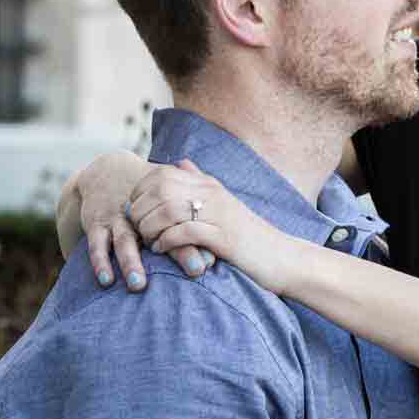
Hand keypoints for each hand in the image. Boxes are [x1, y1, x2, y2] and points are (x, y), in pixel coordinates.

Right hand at [65, 152, 215, 291]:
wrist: (106, 173)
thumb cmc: (148, 193)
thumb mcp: (170, 194)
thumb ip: (192, 217)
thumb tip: (222, 243)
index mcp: (162, 203)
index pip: (184, 222)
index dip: (197, 241)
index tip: (210, 262)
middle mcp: (142, 211)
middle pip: (162, 231)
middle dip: (178, 252)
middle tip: (194, 272)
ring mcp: (117, 217)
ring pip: (125, 241)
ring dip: (131, 262)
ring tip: (139, 284)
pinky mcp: (96, 223)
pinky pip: (96, 244)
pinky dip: (100, 262)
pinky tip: (106, 280)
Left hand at [129, 160, 300, 294]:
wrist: (282, 256)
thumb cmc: (248, 234)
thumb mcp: (224, 201)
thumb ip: (200, 182)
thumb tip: (181, 162)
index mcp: (208, 184)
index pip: (161, 174)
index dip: (140, 192)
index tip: (136, 211)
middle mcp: (212, 193)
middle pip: (160, 190)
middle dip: (141, 210)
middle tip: (138, 229)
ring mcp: (218, 213)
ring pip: (168, 209)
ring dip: (150, 227)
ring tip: (149, 240)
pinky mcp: (223, 236)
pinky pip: (184, 232)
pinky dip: (167, 241)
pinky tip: (163, 249)